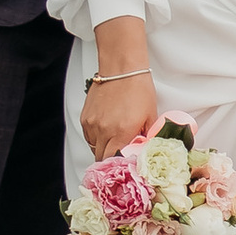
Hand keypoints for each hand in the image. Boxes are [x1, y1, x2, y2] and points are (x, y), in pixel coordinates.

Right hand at [82, 11, 157, 161]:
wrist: (121, 67)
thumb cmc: (139, 88)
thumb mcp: (150, 116)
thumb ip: (147, 137)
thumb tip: (146, 151)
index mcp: (122, 133)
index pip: (115, 163)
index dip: (120, 167)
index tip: (125, 167)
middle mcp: (104, 131)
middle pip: (102, 159)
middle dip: (110, 161)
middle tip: (120, 159)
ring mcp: (92, 124)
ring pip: (94, 148)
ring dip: (103, 149)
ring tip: (114, 142)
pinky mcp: (85, 117)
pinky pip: (89, 137)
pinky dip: (96, 138)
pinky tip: (106, 131)